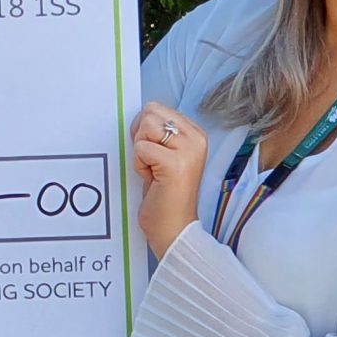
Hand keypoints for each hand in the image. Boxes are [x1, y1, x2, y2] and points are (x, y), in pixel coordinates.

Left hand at [130, 101, 209, 260]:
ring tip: (154, 171)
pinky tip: (152, 180)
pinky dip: (139, 165)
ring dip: (140, 151)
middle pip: (150, 112)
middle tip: (152, 163)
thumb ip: (159, 133)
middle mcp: (197, 138)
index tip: (155, 155)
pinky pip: (141, 148)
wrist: (174, 228)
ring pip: (145, 127)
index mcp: (196, 133)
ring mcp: (188, 150)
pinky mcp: (175, 163)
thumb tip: (140, 115)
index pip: (156, 108)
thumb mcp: (166, 155)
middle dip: (141, 137)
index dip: (144, 130)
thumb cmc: (165, 194)